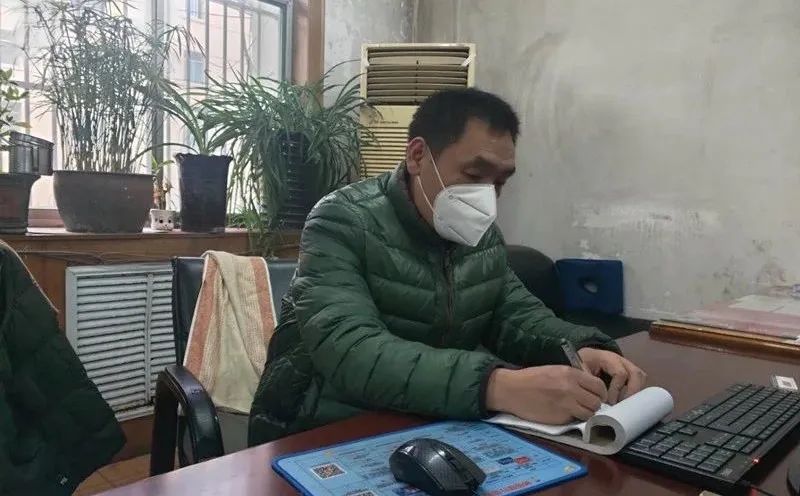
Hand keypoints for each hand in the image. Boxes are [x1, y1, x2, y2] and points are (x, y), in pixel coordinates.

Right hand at [486, 366, 607, 423]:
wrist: (511, 390)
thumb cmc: (531, 378)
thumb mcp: (554, 370)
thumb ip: (573, 378)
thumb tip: (589, 389)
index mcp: (570, 374)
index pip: (599, 386)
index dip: (599, 393)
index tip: (594, 396)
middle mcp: (571, 389)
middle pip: (596, 402)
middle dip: (593, 405)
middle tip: (585, 405)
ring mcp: (566, 404)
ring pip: (589, 414)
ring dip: (585, 414)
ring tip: (574, 411)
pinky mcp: (559, 418)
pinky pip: (575, 420)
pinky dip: (572, 419)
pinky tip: (563, 414)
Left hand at [577, 348, 646, 403]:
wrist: (586, 357)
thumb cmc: (583, 363)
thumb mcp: (580, 368)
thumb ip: (587, 380)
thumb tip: (596, 398)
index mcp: (609, 357)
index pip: (620, 373)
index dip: (616, 389)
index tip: (608, 400)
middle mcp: (621, 360)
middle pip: (637, 374)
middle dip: (632, 392)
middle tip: (621, 404)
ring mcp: (628, 365)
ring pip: (641, 377)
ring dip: (635, 392)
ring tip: (623, 403)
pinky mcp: (630, 372)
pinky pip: (639, 381)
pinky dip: (635, 391)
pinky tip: (624, 400)